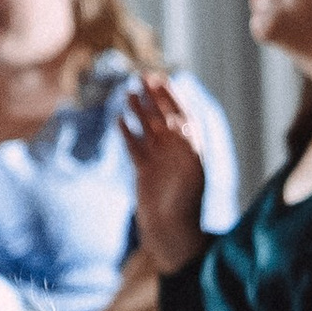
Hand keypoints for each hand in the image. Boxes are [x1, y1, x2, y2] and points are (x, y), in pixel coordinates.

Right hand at [120, 77, 210, 277]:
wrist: (171, 232)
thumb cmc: (184, 205)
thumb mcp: (190, 174)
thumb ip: (185, 148)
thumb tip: (179, 123)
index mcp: (191, 149)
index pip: (183, 115)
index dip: (172, 97)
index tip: (162, 80)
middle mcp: (176, 152)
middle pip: (164, 117)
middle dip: (154, 98)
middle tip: (142, 77)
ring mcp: (160, 161)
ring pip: (148, 129)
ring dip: (140, 111)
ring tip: (129, 92)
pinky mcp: (145, 172)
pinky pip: (135, 147)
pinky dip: (128, 133)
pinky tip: (120, 118)